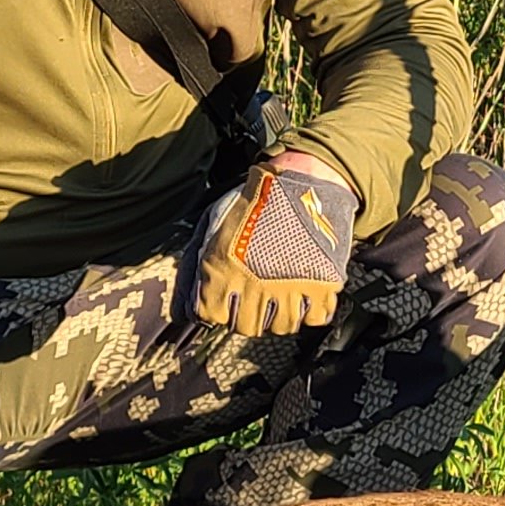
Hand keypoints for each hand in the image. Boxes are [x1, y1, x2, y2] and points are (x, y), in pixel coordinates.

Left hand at [189, 151, 359, 337]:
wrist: (303, 179)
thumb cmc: (254, 200)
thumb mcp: (212, 224)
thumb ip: (192, 267)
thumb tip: (180, 311)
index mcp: (221, 269)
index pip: (211, 316)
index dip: (216, 307)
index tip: (224, 297)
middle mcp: (254, 284)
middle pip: (246, 326)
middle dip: (246, 313)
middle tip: (253, 293)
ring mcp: (290, 287)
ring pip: (281, 326)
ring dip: (277, 313)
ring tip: (278, 291)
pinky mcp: (323, 284)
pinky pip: (315, 318)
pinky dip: (309, 310)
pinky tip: (302, 291)